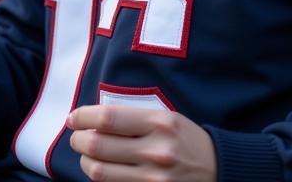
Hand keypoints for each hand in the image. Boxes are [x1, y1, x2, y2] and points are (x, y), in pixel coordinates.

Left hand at [68, 104, 216, 180]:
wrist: (218, 168)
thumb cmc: (184, 138)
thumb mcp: (163, 117)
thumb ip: (130, 118)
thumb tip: (90, 119)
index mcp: (158, 123)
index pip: (106, 118)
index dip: (82, 117)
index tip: (73, 118)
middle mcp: (156, 151)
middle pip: (98, 146)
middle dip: (78, 140)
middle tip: (77, 137)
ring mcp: (155, 179)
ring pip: (100, 171)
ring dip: (85, 161)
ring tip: (86, 155)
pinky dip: (102, 178)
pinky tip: (102, 169)